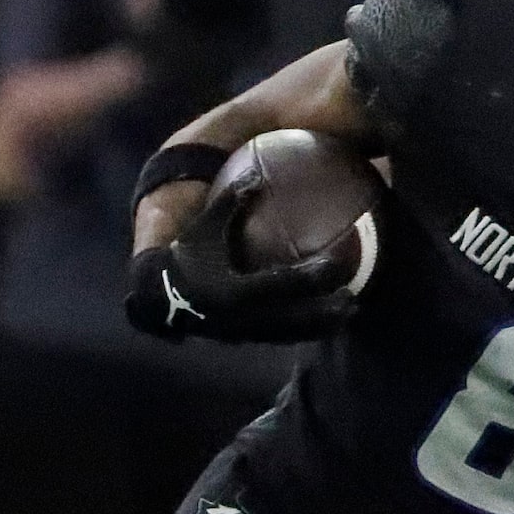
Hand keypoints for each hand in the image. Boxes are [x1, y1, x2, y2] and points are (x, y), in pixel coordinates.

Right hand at [123, 173, 358, 344]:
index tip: (339, 265)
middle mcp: (240, 319)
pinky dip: (305, 330)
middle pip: (292, 320)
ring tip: (351, 315)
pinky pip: (280, 337)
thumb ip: (231, 200)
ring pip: (289, 335)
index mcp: (232, 291)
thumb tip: (256, 173)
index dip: (312, 277)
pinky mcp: (245, 339)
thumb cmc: (186, 252)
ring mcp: (243, 334)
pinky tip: (329, 320)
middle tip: (355, 301)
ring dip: (320, 328)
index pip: (281, 285)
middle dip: (324, 314)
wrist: (157, 294)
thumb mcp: (206, 225)